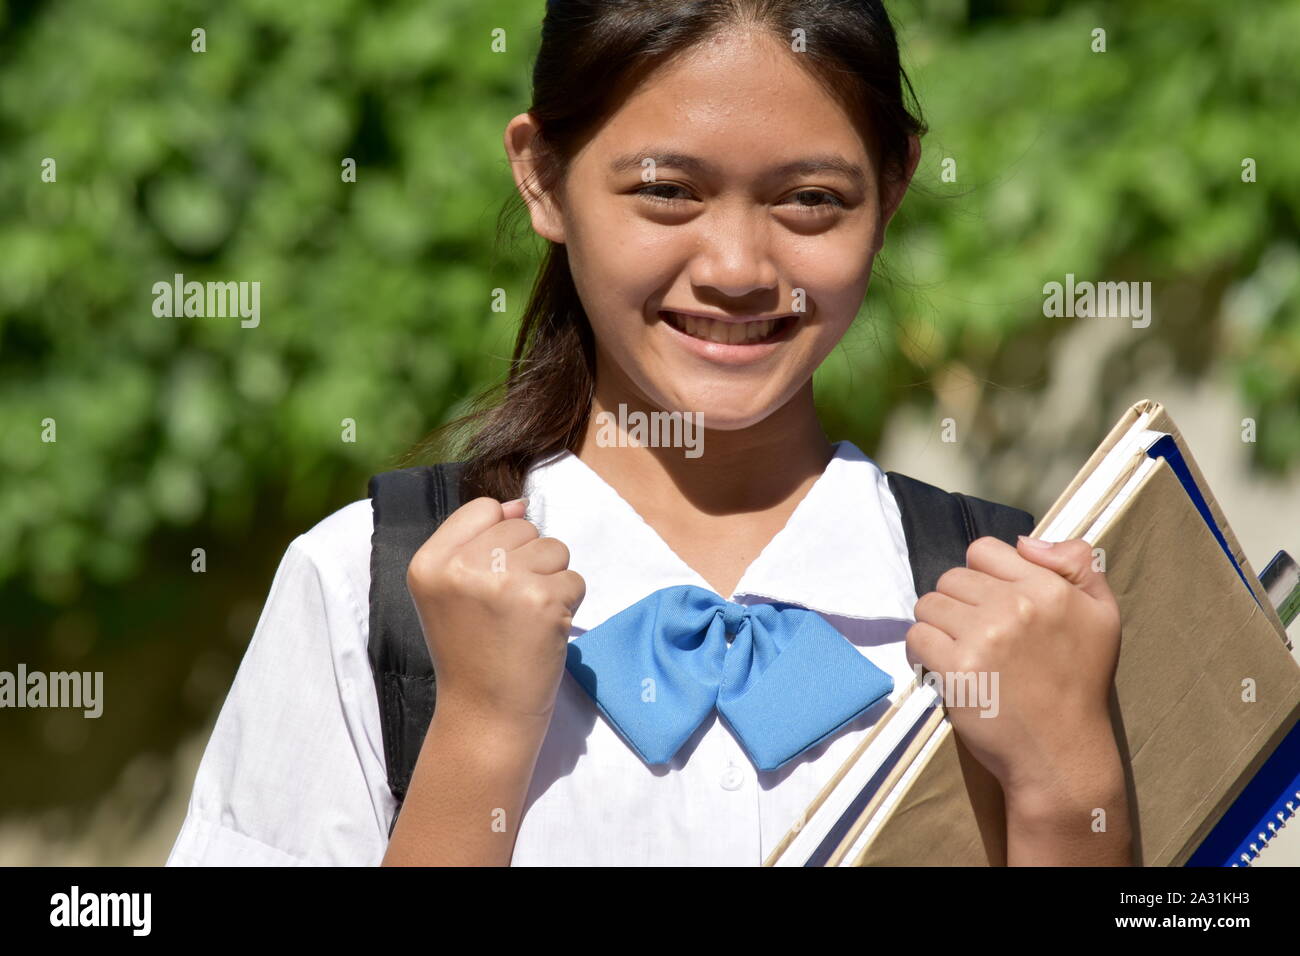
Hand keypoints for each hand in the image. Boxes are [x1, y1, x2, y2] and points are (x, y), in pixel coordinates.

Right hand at [406, 496, 586, 729]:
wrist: (485, 715)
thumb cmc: (472, 652)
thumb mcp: (451, 592)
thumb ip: (479, 541)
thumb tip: (521, 504)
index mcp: (429, 562)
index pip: (483, 509)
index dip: (499, 541)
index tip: (491, 581)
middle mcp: (460, 567)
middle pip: (523, 527)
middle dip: (528, 562)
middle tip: (509, 609)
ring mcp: (502, 582)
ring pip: (554, 548)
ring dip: (551, 581)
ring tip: (526, 619)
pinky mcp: (542, 600)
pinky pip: (574, 579)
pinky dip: (568, 606)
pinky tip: (542, 632)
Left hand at [904, 536, 1122, 801]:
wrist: (1062, 753)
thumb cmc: (1080, 684)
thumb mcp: (1102, 615)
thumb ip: (1077, 564)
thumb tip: (1025, 540)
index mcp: (1048, 588)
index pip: (984, 550)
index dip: (982, 575)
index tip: (992, 604)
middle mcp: (1015, 606)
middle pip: (951, 578)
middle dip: (958, 603)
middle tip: (977, 635)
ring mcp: (983, 637)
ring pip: (929, 604)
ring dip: (938, 626)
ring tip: (960, 651)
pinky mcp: (956, 668)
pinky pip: (917, 636)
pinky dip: (922, 651)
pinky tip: (944, 667)